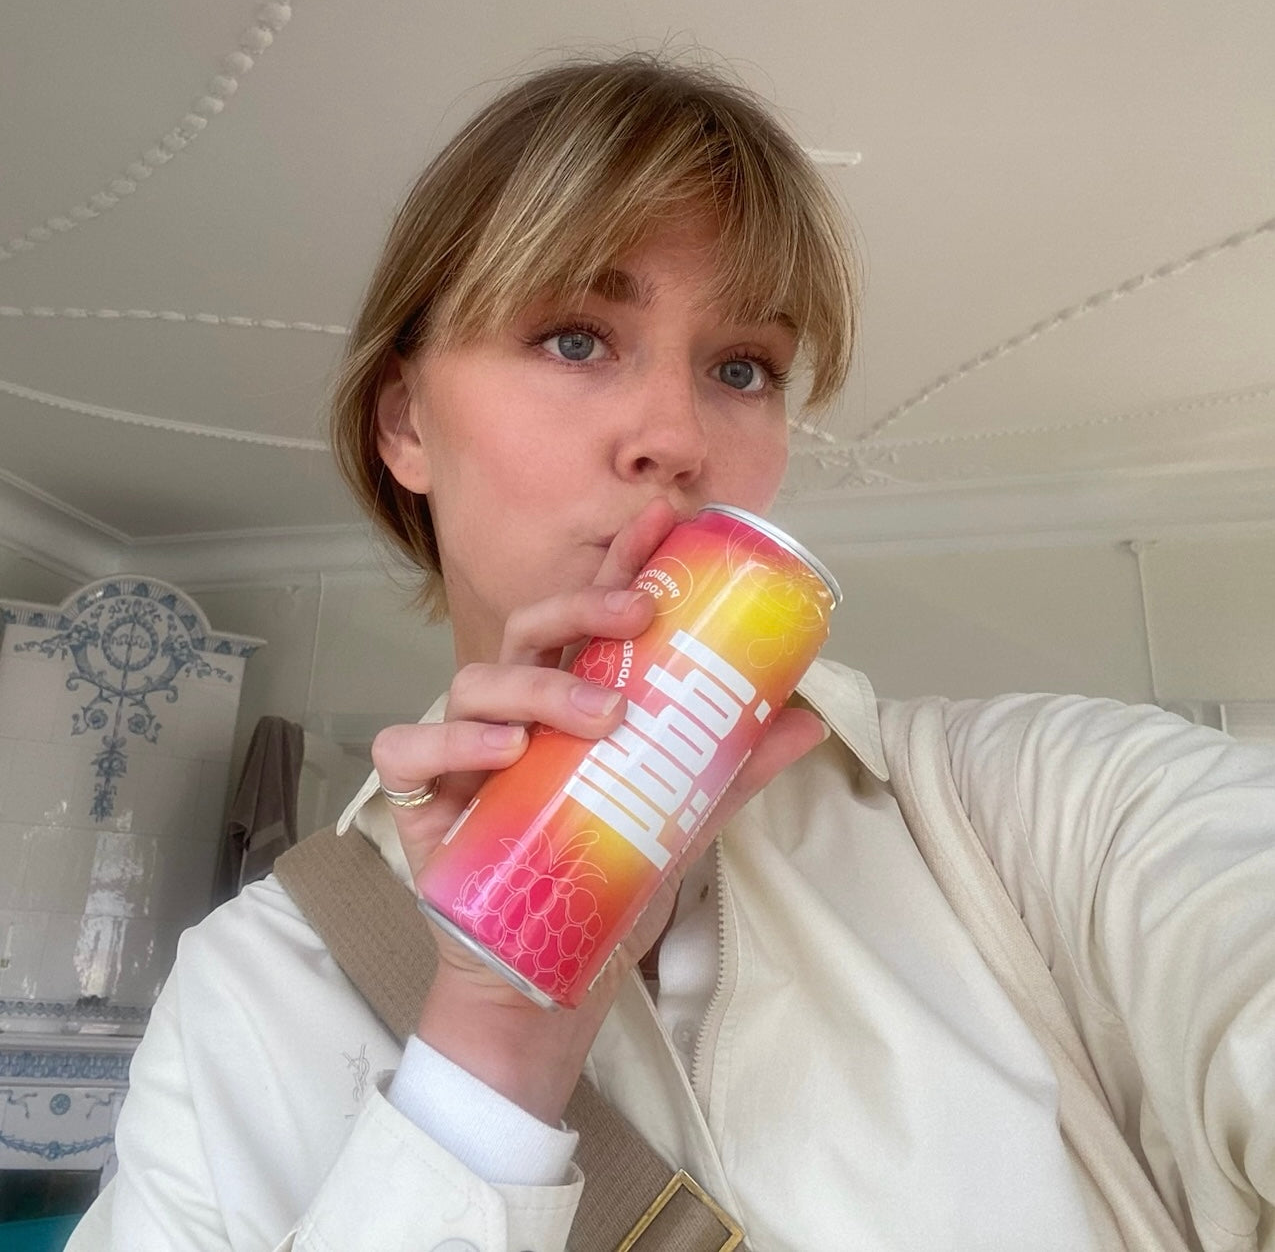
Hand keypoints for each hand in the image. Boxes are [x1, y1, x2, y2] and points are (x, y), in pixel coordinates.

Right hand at [370, 497, 826, 1120]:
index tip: (664, 520)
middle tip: (639, 616)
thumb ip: (730, 771)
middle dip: (581, 605)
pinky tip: (502, 754)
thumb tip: (807, 719)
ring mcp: (465, 753)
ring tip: (598, 716)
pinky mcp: (421, 802)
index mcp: (568, 703)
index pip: (589, 617)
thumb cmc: (600, 889)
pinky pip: (409, 753)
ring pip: (473, 680)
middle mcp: (514, 713)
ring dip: (535, 684)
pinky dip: (449, 744)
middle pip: (529, 628)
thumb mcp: (676, 823)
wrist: (540, 982)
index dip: (619, 563)